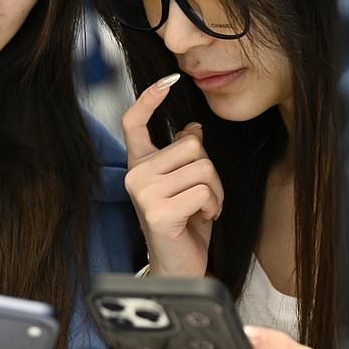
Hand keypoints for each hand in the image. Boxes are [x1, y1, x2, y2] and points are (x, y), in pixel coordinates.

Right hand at [122, 73, 222, 277]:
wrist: (178, 268)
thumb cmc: (184, 225)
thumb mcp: (186, 184)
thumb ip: (184, 156)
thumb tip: (192, 128)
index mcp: (139, 165)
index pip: (134, 122)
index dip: (149, 98)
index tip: (168, 80)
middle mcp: (135, 175)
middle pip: (190, 146)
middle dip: (210, 170)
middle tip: (203, 196)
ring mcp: (144, 193)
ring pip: (201, 167)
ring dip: (215, 190)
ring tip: (203, 209)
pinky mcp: (158, 212)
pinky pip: (202, 190)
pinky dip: (213, 205)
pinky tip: (202, 219)